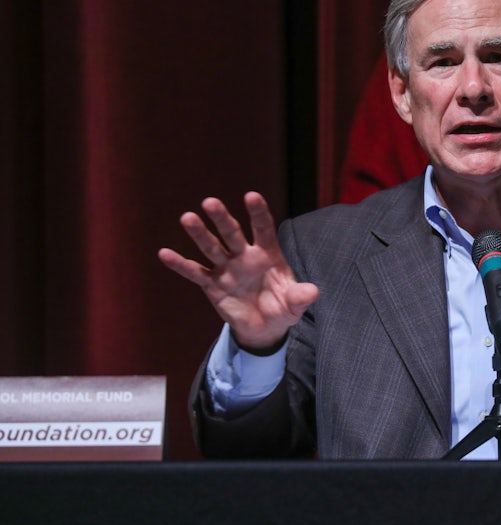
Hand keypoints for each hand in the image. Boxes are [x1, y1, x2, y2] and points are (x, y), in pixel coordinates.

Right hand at [158, 192, 318, 351]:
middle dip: (221, 218)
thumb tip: (313, 291)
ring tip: (187, 218)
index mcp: (268, 254)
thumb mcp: (295, 304)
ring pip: (212, 247)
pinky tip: (165, 253)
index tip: (251, 196)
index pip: (263, 229)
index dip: (258, 213)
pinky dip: (180, 265)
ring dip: (200, 234)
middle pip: (232, 233)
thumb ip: (301, 296)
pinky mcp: (212, 284)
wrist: (265, 328)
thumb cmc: (282, 308)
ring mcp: (227, 268)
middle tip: (210, 202)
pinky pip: (195, 273)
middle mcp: (244, 256)